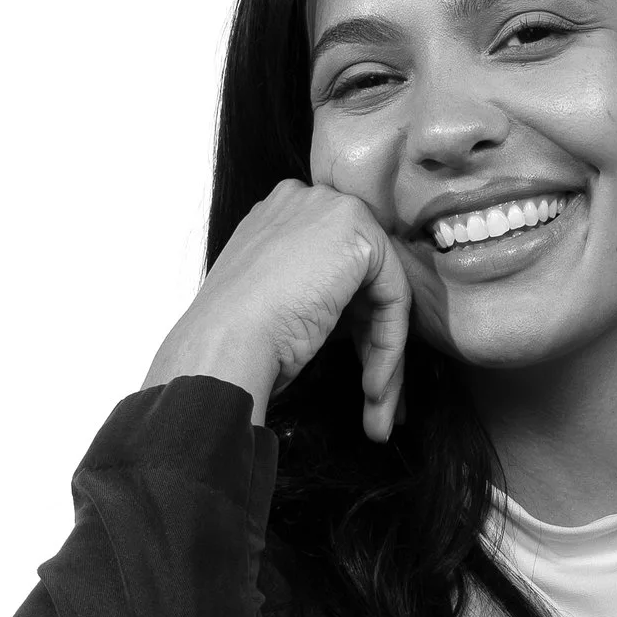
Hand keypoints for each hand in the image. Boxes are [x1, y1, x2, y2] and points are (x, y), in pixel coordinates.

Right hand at [140, 179, 411, 439]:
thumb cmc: (234, 336)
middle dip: (372, 344)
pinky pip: (393, 297)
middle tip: (375, 397)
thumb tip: (354, 315)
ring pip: (382, 293)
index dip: (351, 323)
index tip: (358, 370)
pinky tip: (374, 388)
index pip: (336, 266)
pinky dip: (388, 347)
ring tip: (378, 414)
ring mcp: (333, 211)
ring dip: (383, 358)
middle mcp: (309, 202)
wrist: (223, 344)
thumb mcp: (274, 297)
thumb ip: (312, 287)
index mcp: (281, 213)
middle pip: (363, 280)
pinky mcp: (359, 235)